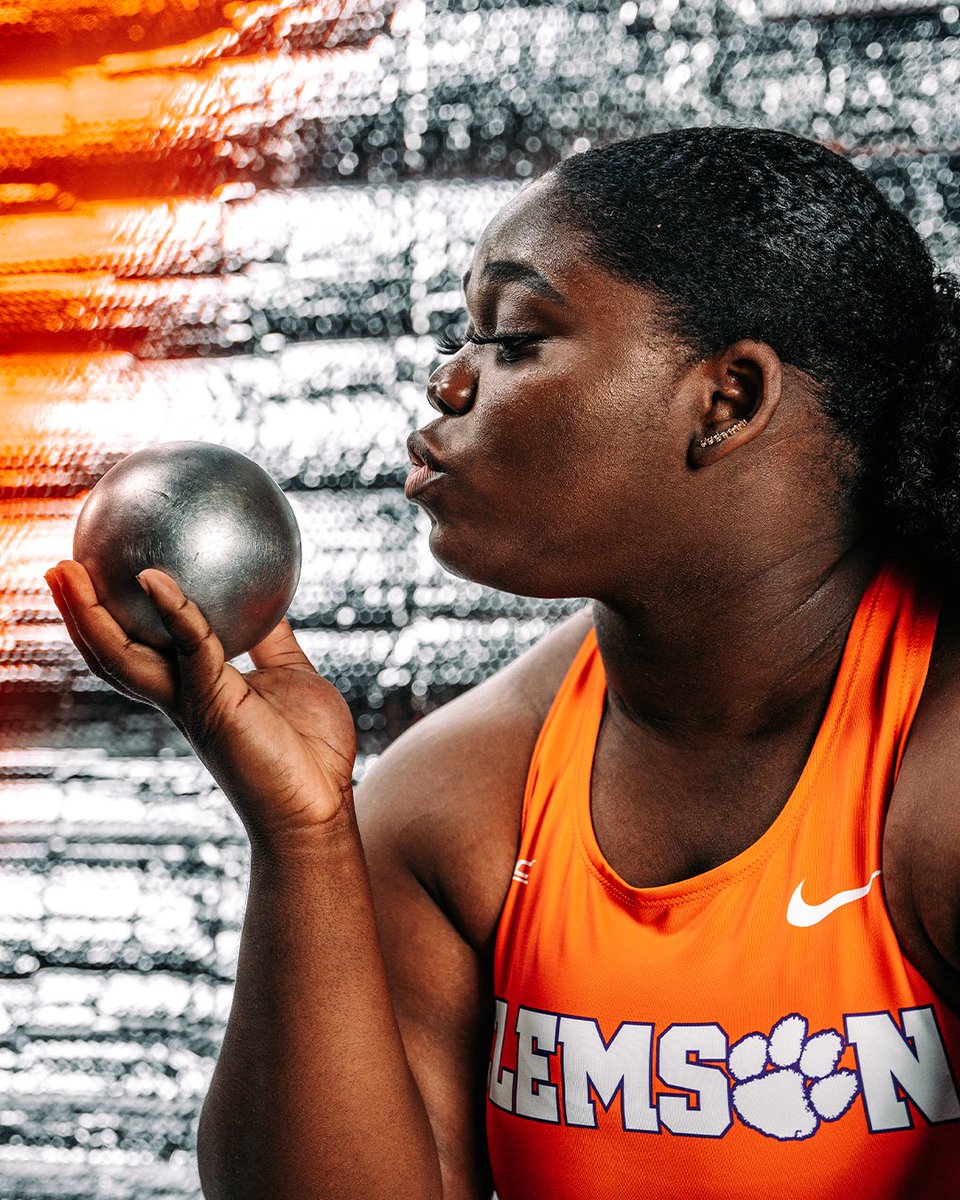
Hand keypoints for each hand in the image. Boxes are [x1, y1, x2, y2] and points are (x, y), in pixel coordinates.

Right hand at [44, 560, 356, 846]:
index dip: (110, 620)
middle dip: (79, 614)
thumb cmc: (310, 751)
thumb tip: (272, 597)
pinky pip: (190, 645)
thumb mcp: (290, 675)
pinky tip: (155, 577)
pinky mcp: (215, 702)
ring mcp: (191, 702)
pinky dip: (173, 609)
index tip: (94, 577)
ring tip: (66, 570)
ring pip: (121, 656)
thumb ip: (273, 641)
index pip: (138, 650)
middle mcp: (180, 697)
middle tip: (59, 568)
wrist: (319, 806)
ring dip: (88, 614)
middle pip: (111, 654)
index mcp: (194, 690)